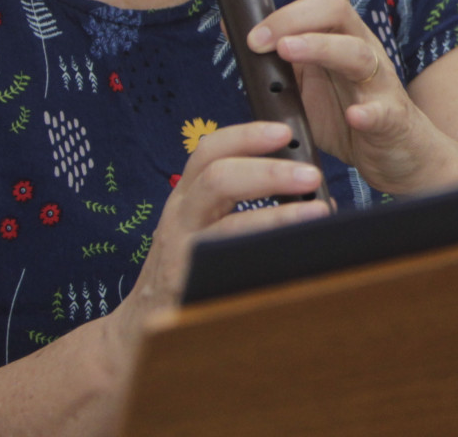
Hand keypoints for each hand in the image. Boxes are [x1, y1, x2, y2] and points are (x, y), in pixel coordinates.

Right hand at [114, 121, 328, 346]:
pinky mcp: (189, 288)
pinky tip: (293, 258)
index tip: (283, 132)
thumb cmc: (185, 265)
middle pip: (218, 179)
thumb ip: (240, 199)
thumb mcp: (203, 222)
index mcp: (189, 195)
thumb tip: (308, 191)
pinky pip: (229, 268)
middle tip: (311, 175)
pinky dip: (266, 259)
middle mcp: (181, 217)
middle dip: (269, 172)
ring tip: (316, 213)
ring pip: (229, 225)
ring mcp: (182, 254)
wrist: (140, 326)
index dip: (246, 135)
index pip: (210, 151)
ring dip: (279, 216)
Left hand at [248, 0, 457, 196]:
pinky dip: (369, 111)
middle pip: (336, 9)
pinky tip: (354, 115)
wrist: (399, 156)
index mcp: (339, 35)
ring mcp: (378, 82)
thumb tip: (232, 25)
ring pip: (356, 52)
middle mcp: (362, 49)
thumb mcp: (305, 81)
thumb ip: (277, 53)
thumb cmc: (349, 114)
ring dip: (320, 47)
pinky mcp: (391, 118)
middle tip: (258, 37)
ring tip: (289, 51)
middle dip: (292, 16)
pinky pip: (382, 110)